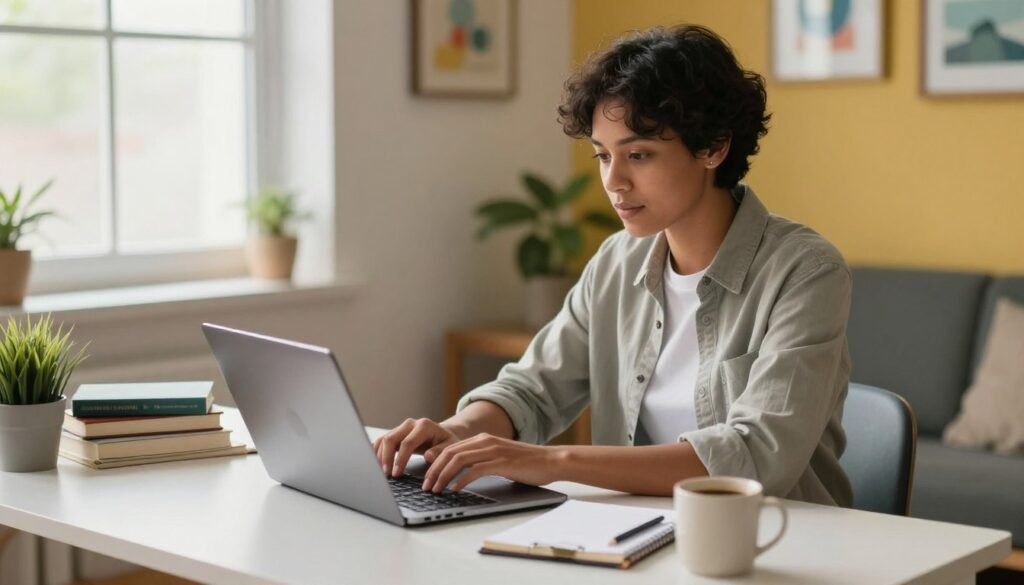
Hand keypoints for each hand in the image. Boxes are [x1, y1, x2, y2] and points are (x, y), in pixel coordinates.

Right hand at [373, 418, 462, 477]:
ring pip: (384, 439)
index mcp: (424, 426)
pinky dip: (377, 452)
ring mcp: (401, 427)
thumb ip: (439, 451)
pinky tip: (377, 464)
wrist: (443, 434)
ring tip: (382, 472)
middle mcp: (410, 424)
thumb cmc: (446, 442)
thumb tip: (428, 456)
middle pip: (391, 439)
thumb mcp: (449, 447)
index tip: (396, 473)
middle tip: (386, 475)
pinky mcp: (396, 433)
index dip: (400, 459)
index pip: (407, 443)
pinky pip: (382, 441)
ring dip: (380, 456)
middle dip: (386, 458)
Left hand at [421, 433, 562, 492]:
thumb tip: (462, 476)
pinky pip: (474, 470)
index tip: (427, 477)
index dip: (435, 463)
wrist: (551, 461)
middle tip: (426, 486)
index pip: (451, 449)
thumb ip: (482, 462)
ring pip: (458, 460)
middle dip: (434, 470)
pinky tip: (455, 490)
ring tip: (436, 490)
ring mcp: (493, 451)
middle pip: (449, 453)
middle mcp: (485, 442)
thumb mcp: (500, 459)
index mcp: (483, 440)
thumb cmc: (527, 464)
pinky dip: (461, 480)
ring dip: (443, 476)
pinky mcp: (501, 463)